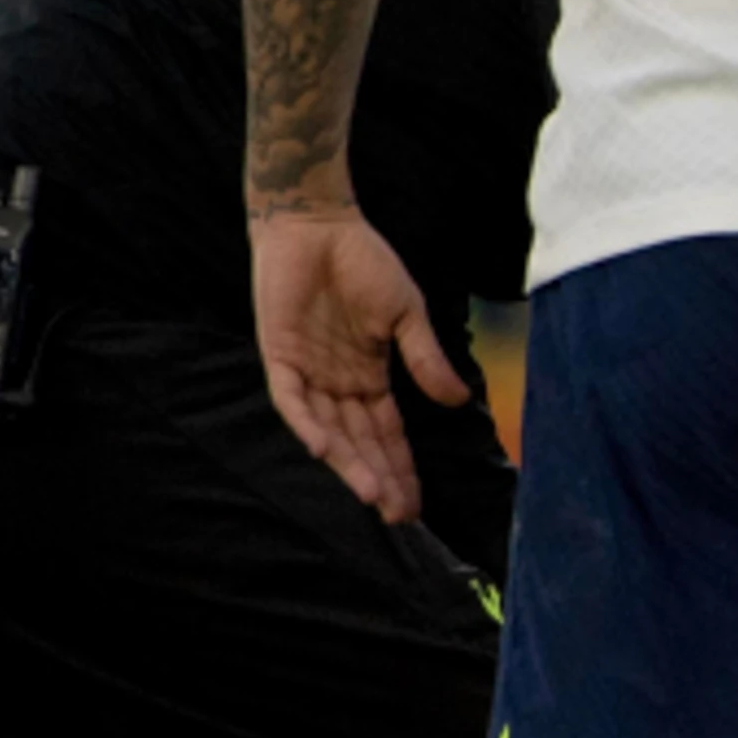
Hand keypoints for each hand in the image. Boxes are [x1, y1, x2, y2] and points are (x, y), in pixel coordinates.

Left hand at [251, 199, 468, 524]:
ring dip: (349, 462)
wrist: (318, 222)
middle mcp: (338, 382)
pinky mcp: (280, 355)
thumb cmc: (363, 262)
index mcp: (369, 375)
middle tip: (396, 516)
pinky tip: (324, 449)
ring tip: (370, 494)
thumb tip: (458, 401)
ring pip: (329, 430)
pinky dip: (306, 423)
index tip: (415, 504)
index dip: (401, 468)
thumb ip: (425, 359)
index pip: (386, 433)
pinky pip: (291, 399)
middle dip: (379, 478)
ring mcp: (308, 372)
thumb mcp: (406, 314)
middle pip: (360, 442)